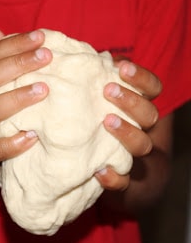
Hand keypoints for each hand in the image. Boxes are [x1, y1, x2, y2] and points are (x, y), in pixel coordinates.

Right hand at [0, 30, 51, 177]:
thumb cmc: (2, 113)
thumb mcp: (0, 87)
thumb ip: (0, 63)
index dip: (14, 45)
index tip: (41, 37)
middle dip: (17, 65)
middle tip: (46, 57)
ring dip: (16, 99)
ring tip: (44, 90)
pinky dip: (12, 144)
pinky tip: (32, 136)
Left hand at [95, 60, 160, 190]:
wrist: (101, 169)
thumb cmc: (93, 122)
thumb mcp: (97, 99)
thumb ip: (98, 80)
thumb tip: (89, 60)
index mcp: (137, 108)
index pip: (152, 89)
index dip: (141, 78)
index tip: (122, 68)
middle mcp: (140, 130)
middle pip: (149, 115)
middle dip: (131, 101)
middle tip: (108, 90)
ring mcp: (131, 154)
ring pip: (141, 145)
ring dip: (126, 132)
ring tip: (107, 121)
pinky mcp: (122, 179)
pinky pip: (123, 182)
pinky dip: (114, 177)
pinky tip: (100, 171)